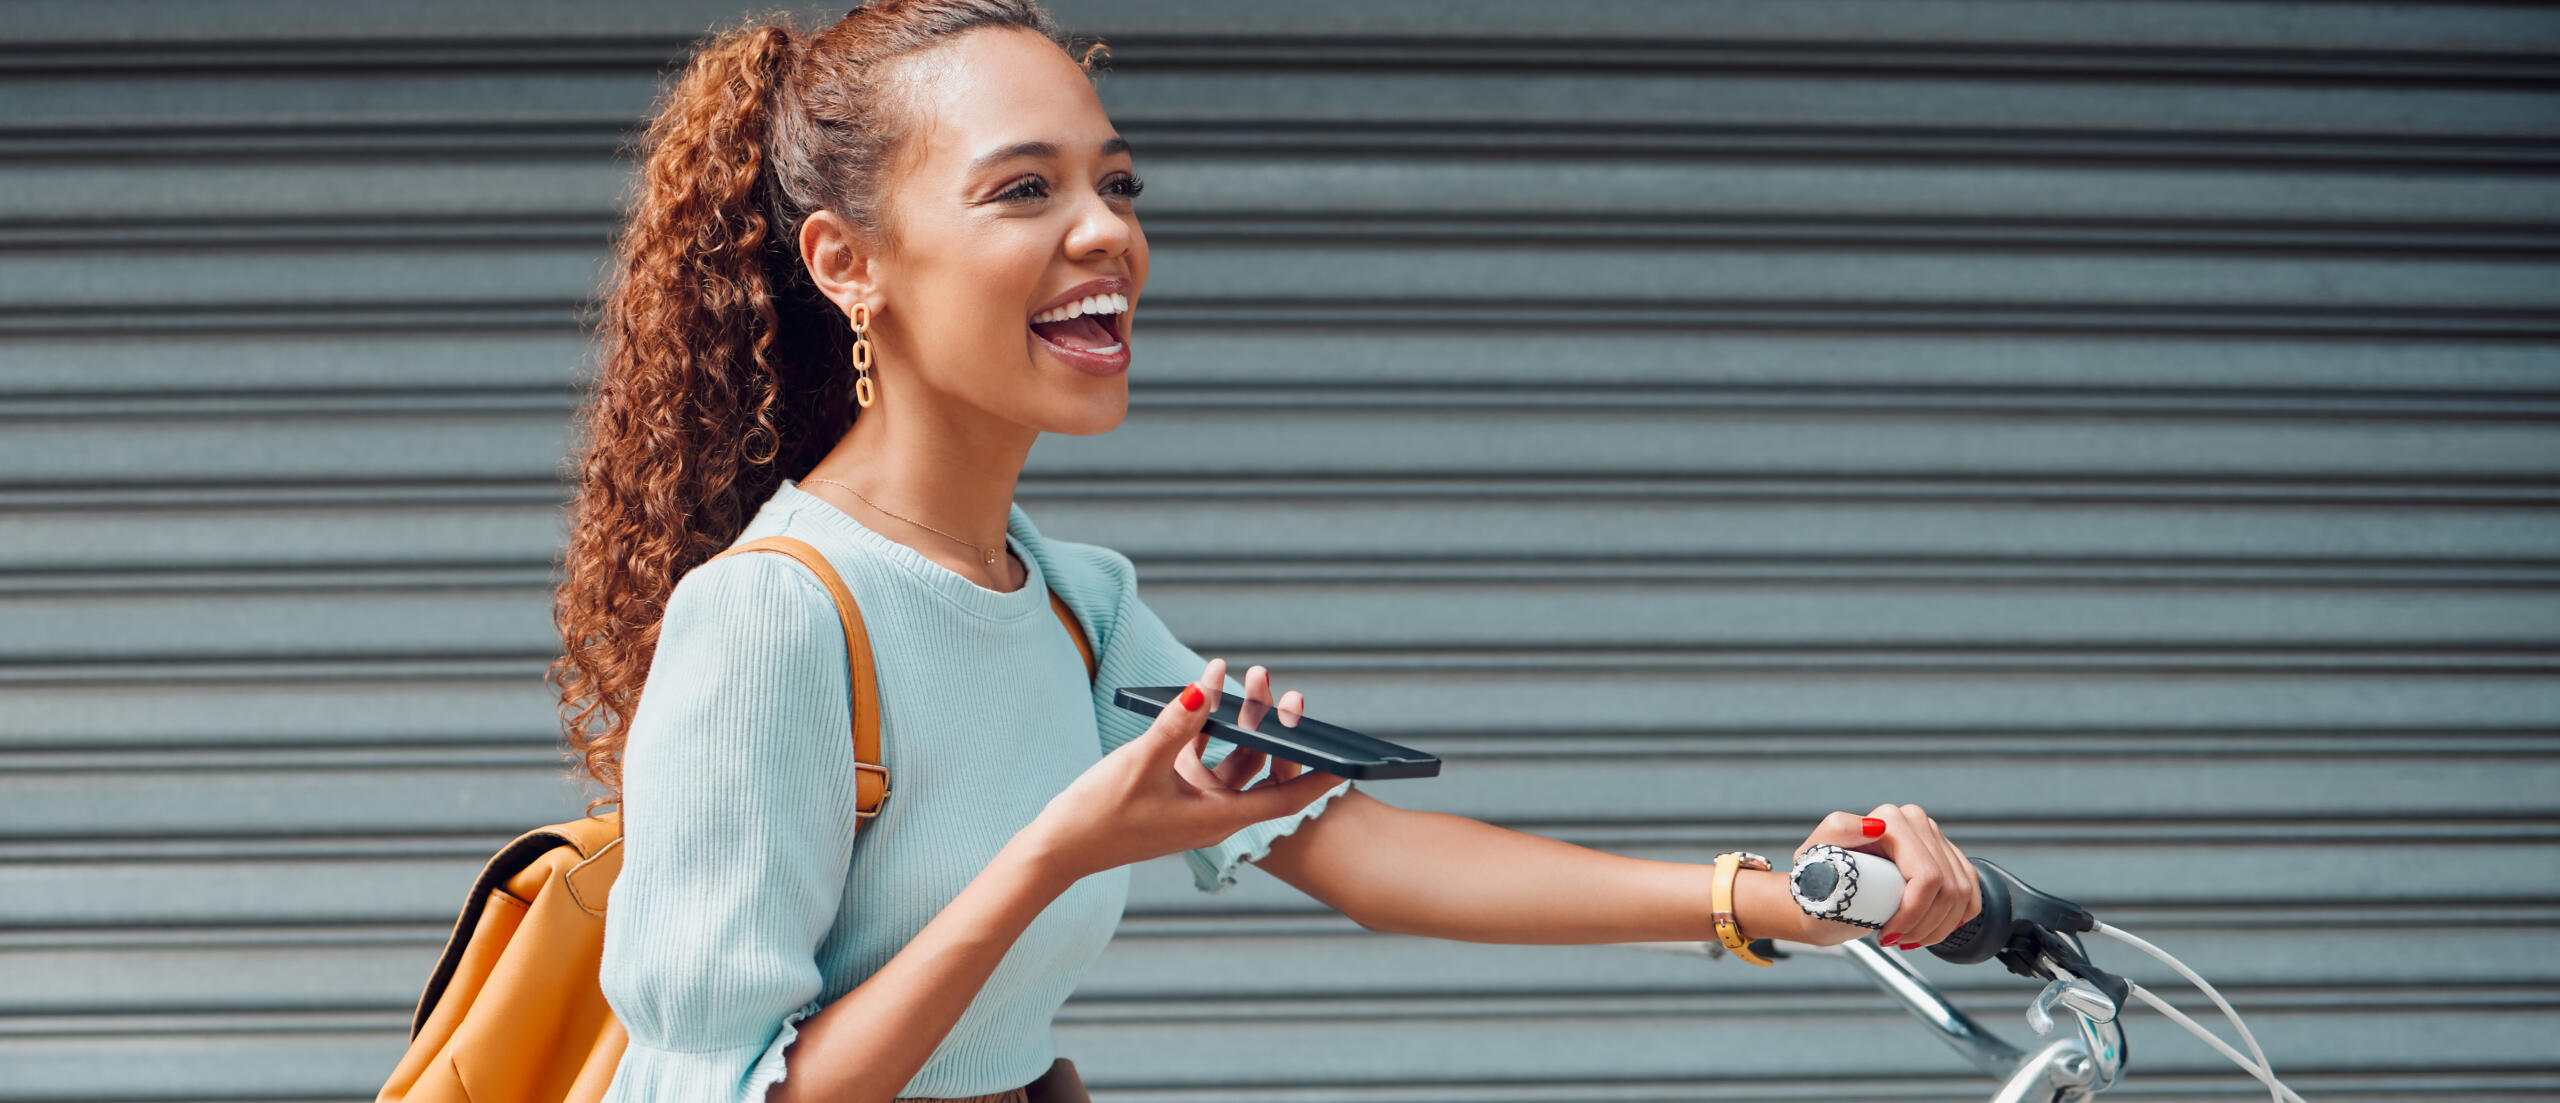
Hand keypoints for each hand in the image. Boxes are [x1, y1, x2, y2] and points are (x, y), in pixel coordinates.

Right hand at [1021, 657, 1340, 881]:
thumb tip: (1209, 689)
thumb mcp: (1140, 764)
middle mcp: (1212, 814)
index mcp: (1216, 819)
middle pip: (1259, 769)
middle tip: (1286, 692)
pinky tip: (1199, 696)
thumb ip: (1177, 724)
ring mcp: (1191, 804)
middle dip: (1273, 730)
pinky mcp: (1170, 793)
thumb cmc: (1098, 816)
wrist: (1056, 848)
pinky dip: (1204, 730)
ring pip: (1231, 759)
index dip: (1318, 779)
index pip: (1283, 800)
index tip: (1348, 759)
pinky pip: (1201, 758)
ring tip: (1238, 679)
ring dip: (1237, 723)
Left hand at [1792, 803, 1980, 950]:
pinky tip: (1931, 929)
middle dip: (1925, 925)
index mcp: (1891, 820)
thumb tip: (1874, 827)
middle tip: (1896, 941)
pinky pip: (1970, 891)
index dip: (1913, 914)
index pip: (1926, 877)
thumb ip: (1839, 829)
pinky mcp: (1947, 856)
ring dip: (1938, 928)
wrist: (1826, 887)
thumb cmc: (1818, 875)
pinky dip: (1955, 919)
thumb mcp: (1816, 852)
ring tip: (1907, 939)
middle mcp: (1916, 822)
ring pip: (1961, 894)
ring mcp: (1934, 838)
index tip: (1887, 935)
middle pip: (1948, 888)